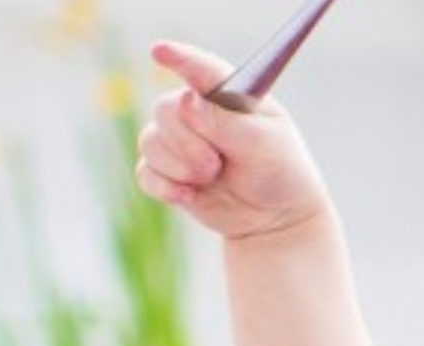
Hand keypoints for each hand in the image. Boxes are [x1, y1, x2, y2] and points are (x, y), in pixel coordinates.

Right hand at [134, 40, 328, 241]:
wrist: (276, 217)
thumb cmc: (278, 171)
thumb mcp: (263, 145)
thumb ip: (225, 123)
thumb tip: (187, 101)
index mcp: (227, 93)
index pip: (200, 69)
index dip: (179, 57)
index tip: (160, 51)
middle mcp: (196, 110)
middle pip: (165, 110)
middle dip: (188, 143)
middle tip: (216, 165)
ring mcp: (178, 139)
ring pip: (150, 141)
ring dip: (181, 167)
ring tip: (212, 178)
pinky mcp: (166, 170)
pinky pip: (146, 172)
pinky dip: (166, 187)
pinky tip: (190, 195)